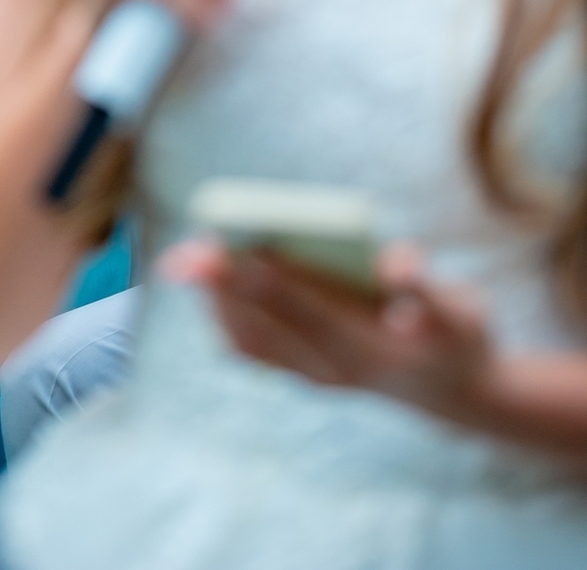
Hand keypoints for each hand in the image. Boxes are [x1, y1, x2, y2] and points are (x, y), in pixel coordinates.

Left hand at [161, 239, 493, 421]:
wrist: (459, 392)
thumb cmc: (457, 333)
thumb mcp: (462, 310)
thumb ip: (427, 288)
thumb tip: (395, 266)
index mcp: (371, 349)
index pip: (309, 312)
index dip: (272, 282)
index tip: (238, 254)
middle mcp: (337, 368)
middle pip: (270, 326)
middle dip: (225, 290)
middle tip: (183, 258)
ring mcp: (320, 377)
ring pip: (254, 343)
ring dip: (218, 303)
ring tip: (188, 262)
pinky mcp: (309, 375)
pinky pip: (256, 352)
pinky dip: (228, 320)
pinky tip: (213, 290)